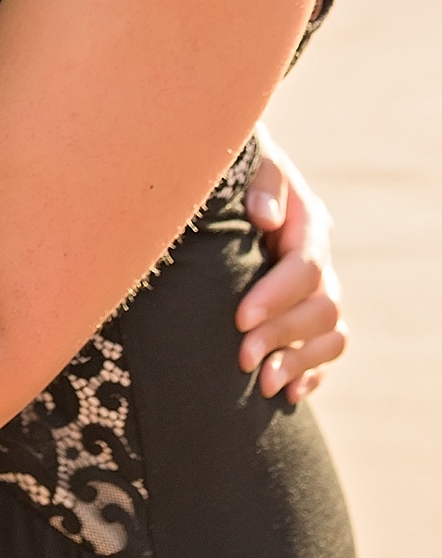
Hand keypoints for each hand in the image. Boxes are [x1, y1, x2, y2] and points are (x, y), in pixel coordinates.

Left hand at [235, 125, 346, 402]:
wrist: (227, 184)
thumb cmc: (231, 171)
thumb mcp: (245, 164)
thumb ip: (259, 185)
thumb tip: (265, 218)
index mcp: (307, 222)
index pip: (305, 266)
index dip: (277, 296)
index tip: (241, 318)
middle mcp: (318, 259)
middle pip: (320, 307)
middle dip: (281, 334)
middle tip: (241, 356)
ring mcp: (317, 290)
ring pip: (330, 334)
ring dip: (299, 361)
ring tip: (263, 383)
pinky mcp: (307, 314)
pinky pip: (326, 350)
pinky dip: (311, 373)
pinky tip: (288, 393)